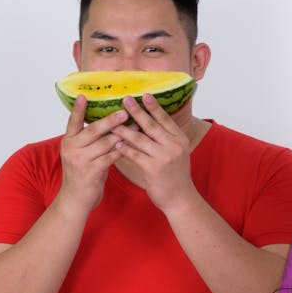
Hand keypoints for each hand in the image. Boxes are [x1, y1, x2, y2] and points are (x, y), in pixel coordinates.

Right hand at [57, 94, 125, 214]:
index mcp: (68, 141)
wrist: (76, 199)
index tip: (83, 95)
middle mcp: (71, 148)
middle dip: (110, 120)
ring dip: (122, 135)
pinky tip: (132, 145)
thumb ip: (88, 140)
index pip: (73, 121)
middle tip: (125, 111)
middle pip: (93, 130)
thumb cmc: (83, 173)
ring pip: (104, 143)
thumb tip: (107, 123)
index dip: (78, 109)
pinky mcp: (90, 171)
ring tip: (136, 126)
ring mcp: (80, 160)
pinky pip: (110, 157)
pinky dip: (122, 150)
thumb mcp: (80, 154)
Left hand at [111, 93, 195, 210]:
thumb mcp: (177, 153)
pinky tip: (115, 143)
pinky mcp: (154, 169)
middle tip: (125, 99)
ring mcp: (164, 157)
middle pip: (152, 125)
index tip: (144, 94)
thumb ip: (166, 139)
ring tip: (111, 122)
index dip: (154, 107)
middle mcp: (174, 146)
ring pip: (140, 139)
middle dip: (137, 111)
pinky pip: (135, 155)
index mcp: (180, 139)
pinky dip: (125, 149)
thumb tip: (149, 123)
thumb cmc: (175, 175)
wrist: (180, 198)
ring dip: (124, 130)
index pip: (165, 119)